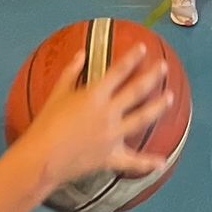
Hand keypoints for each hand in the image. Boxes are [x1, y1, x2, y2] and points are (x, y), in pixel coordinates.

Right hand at [17, 47, 173, 192]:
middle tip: (164, 66)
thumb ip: (71, 72)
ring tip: (170, 97)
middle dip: (152, 76)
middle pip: (137, 91)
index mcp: (95, 95)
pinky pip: (133, 161)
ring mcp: (113, 136)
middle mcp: (108, 113)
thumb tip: (82, 53)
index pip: (119, 71)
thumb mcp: (57, 93)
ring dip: (158, 107)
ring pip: (142, 119)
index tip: (143, 48)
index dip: (132, 58)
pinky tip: (162, 161)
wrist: (41, 158)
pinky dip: (148, 163)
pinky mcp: (111, 157)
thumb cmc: (46, 124)